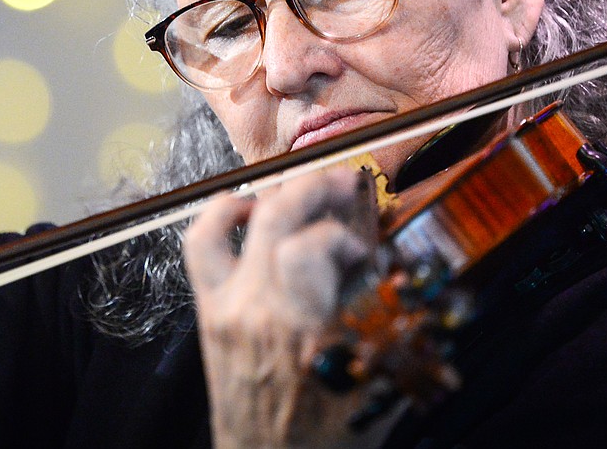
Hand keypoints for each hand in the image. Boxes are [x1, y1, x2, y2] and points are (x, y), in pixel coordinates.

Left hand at [184, 167, 375, 447]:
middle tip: (345, 184)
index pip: (320, 249)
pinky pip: (202, 247)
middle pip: (279, 219)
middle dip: (315, 189)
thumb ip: (394, 328)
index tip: (368, 253)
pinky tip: (248, 209)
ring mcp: (230, 309)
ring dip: (275, 194)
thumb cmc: (329, 438)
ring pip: (242, 223)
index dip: (348, 237)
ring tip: (305, 189)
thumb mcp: (379, 387)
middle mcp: (263, 312)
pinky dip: (219, 215)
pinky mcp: (210, 314)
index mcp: (310, 334)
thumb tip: (404, 273)